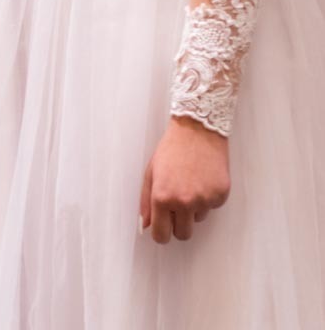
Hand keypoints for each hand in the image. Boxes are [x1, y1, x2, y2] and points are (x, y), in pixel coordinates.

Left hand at [139, 116, 230, 243]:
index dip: (161, 234)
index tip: (163, 229)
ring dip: (193, 208)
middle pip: (183, 235)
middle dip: (178, 225)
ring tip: (190, 183)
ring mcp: (205, 200)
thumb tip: (146, 226)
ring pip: (198, 219)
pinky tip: (203, 178)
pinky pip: (212, 207)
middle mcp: (184, 202)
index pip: (162, 235)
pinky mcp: (221, 195)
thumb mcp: (151, 173)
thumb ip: (146, 202)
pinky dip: (208, 198)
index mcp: (163, 198)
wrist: (198, 131)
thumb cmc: (171, 150)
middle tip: (177, 207)